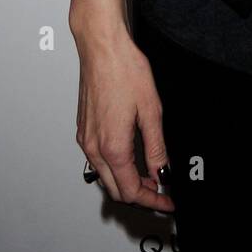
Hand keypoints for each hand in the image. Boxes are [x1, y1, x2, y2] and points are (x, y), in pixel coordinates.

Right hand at [71, 19, 173, 212]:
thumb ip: (156, 147)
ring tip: (152, 175)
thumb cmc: (125, 72)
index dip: (153, 200)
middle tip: (163, 191)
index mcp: (113, 147)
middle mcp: (94, 148)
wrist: (102, 50)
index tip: (168, 201)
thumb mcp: (152, 111)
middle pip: (116, 190)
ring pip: (106, 177)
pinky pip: (99, 161)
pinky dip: (117, 167)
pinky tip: (133, 158)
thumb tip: (162, 172)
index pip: (132, 190)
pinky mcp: (84, 131)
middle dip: (141, 195)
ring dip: (127, 182)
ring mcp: (86, 140)